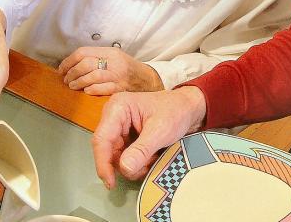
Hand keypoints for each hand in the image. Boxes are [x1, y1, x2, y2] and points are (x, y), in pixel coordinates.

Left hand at [58, 47, 163, 94]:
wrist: (147, 80)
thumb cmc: (127, 69)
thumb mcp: (114, 57)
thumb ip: (97, 57)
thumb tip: (72, 63)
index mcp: (110, 52)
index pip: (83, 52)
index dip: (68, 61)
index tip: (62, 69)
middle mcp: (114, 62)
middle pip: (85, 64)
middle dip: (72, 73)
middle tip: (66, 79)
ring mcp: (118, 76)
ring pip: (92, 76)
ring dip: (78, 82)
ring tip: (73, 86)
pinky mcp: (121, 88)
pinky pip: (102, 89)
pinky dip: (91, 90)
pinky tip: (87, 91)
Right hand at [91, 87, 206, 187]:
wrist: (189, 109)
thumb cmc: (176, 111)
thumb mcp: (161, 131)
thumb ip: (142, 150)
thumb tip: (125, 168)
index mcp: (118, 108)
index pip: (101, 139)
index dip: (103, 163)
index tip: (110, 181)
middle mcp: (114, 118)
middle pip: (108, 151)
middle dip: (127, 163)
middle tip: (148, 163)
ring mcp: (120, 129)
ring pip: (117, 158)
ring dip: (135, 164)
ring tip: (154, 156)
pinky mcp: (126, 138)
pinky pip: (125, 158)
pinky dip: (139, 163)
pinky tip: (152, 157)